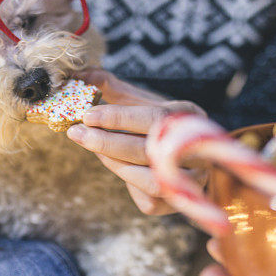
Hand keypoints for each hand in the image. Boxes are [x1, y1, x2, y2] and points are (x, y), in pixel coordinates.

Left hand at [66, 69, 204, 215]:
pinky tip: (116, 164)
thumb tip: (79, 74)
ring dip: (115, 164)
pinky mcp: (177, 202)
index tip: (88, 115)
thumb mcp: (140, 100)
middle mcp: (197, 150)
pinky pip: (148, 199)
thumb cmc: (156, 123)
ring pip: (151, 181)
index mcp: (189, 116)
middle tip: (77, 133)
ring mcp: (192, 179)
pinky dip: (126, 181)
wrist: (189, 156)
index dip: (119, 118)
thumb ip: (111, 86)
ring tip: (94, 147)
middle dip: (108, 143)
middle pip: (149, 151)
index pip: (154, 118)